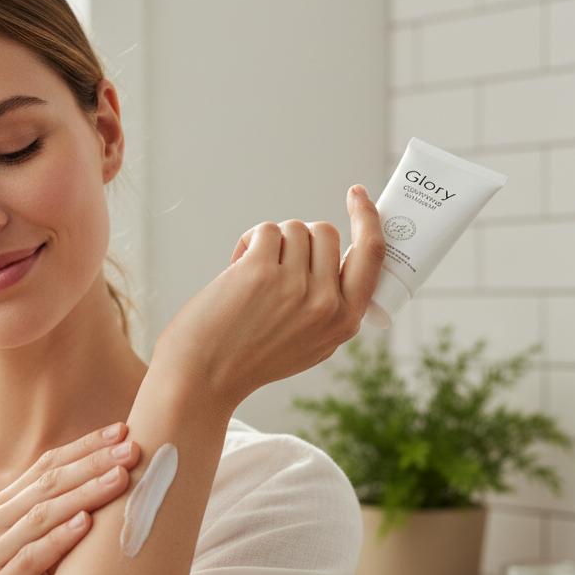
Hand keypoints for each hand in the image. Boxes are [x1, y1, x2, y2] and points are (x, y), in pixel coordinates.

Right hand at [0, 424, 140, 574]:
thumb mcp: (26, 563)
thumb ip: (54, 537)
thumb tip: (109, 517)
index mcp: (0, 512)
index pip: (46, 467)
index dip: (84, 447)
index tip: (123, 430)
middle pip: (48, 482)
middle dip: (93, 461)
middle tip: (133, 445)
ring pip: (42, 513)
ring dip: (84, 492)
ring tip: (120, 477)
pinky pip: (29, 557)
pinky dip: (59, 538)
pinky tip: (86, 523)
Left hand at [152, 184, 385, 412]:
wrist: (202, 379)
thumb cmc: (249, 359)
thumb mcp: (311, 343)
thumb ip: (332, 307)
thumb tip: (338, 258)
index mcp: (345, 322)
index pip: (372, 255)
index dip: (368, 219)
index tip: (357, 196)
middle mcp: (326, 304)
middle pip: (326, 233)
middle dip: (298, 239)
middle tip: (274, 266)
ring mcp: (294, 286)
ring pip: (293, 229)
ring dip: (269, 242)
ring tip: (251, 275)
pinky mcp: (259, 271)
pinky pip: (265, 230)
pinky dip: (247, 242)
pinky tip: (235, 269)